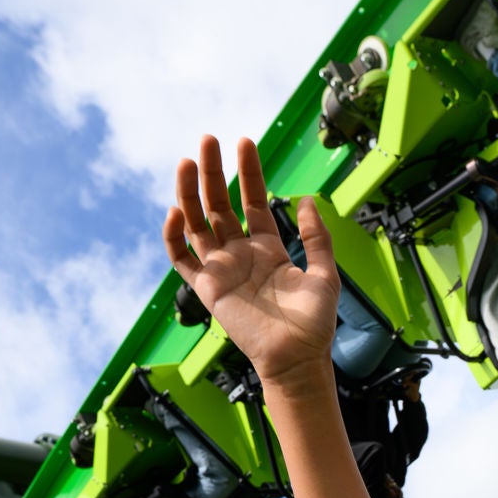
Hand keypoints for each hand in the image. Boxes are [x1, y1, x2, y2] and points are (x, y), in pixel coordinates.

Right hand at [163, 136, 337, 386]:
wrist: (297, 357)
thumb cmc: (314, 323)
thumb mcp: (324, 273)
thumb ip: (316, 237)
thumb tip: (307, 200)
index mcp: (268, 248)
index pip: (252, 200)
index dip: (249, 172)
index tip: (245, 142)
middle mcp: (241, 255)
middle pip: (219, 204)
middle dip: (213, 172)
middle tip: (207, 140)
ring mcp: (222, 270)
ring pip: (197, 223)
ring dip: (188, 193)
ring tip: (185, 162)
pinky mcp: (207, 289)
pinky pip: (182, 259)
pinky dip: (174, 237)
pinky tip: (175, 212)